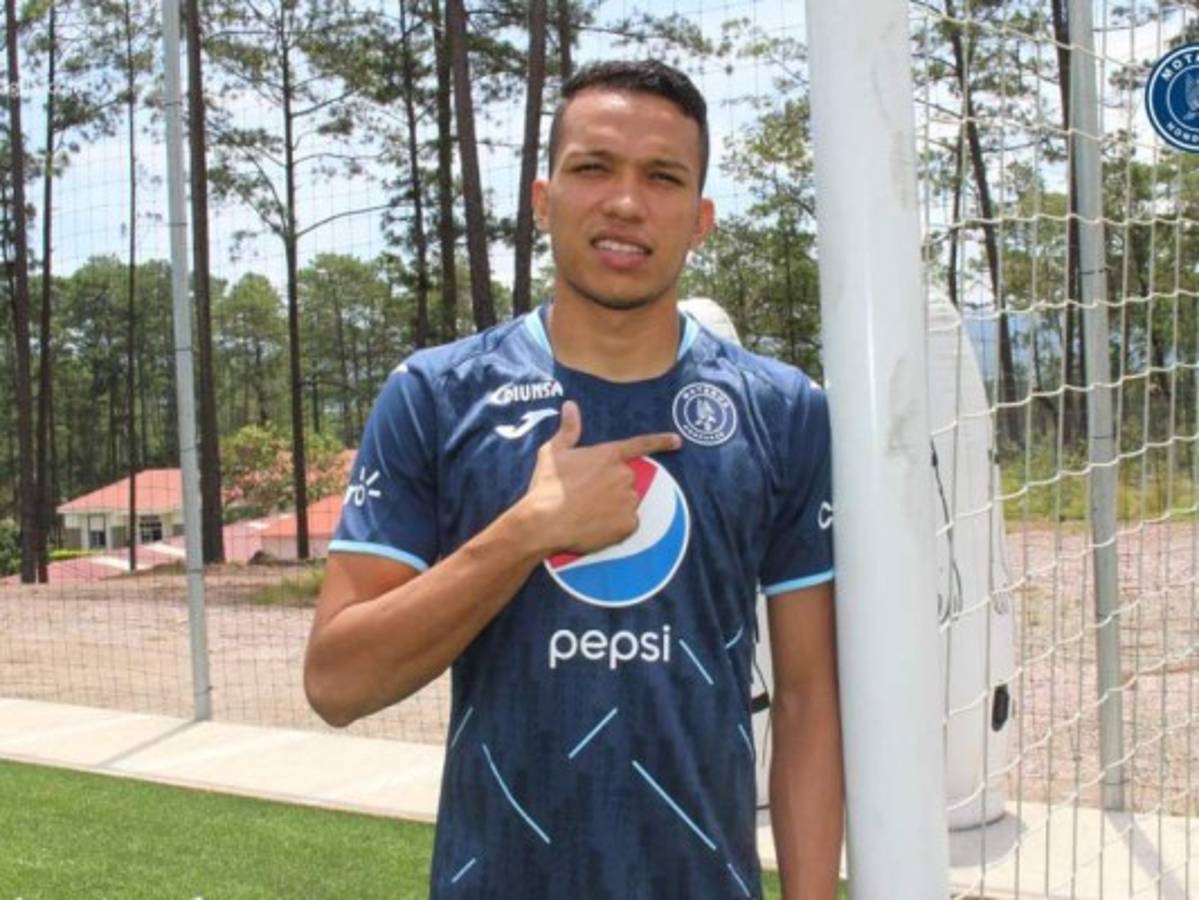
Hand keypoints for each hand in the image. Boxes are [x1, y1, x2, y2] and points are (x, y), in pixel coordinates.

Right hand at [516, 400, 680, 557]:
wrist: (545, 521)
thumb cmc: (547, 486)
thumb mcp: (553, 452)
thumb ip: (568, 429)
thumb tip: (570, 405)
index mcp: (608, 455)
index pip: (640, 445)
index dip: (661, 442)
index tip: (678, 441)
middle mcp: (624, 475)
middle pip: (627, 480)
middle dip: (613, 487)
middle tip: (588, 497)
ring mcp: (628, 500)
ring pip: (628, 502)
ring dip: (614, 506)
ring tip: (589, 513)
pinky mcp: (629, 524)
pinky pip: (628, 524)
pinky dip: (616, 526)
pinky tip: (596, 526)